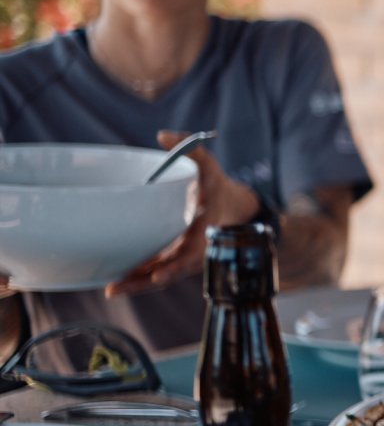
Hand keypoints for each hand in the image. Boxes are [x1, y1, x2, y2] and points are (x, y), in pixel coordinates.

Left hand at [107, 130, 262, 296]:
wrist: (230, 207)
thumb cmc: (217, 185)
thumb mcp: (208, 164)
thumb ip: (189, 148)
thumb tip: (163, 136)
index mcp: (206, 231)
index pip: (192, 253)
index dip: (176, 266)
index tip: (160, 275)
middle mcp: (195, 249)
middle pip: (170, 272)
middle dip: (143, 282)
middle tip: (116, 288)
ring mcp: (183, 256)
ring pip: (160, 276)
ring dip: (136, 284)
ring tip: (111, 289)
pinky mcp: (172, 257)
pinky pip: (155, 270)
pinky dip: (138, 277)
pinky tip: (115, 281)